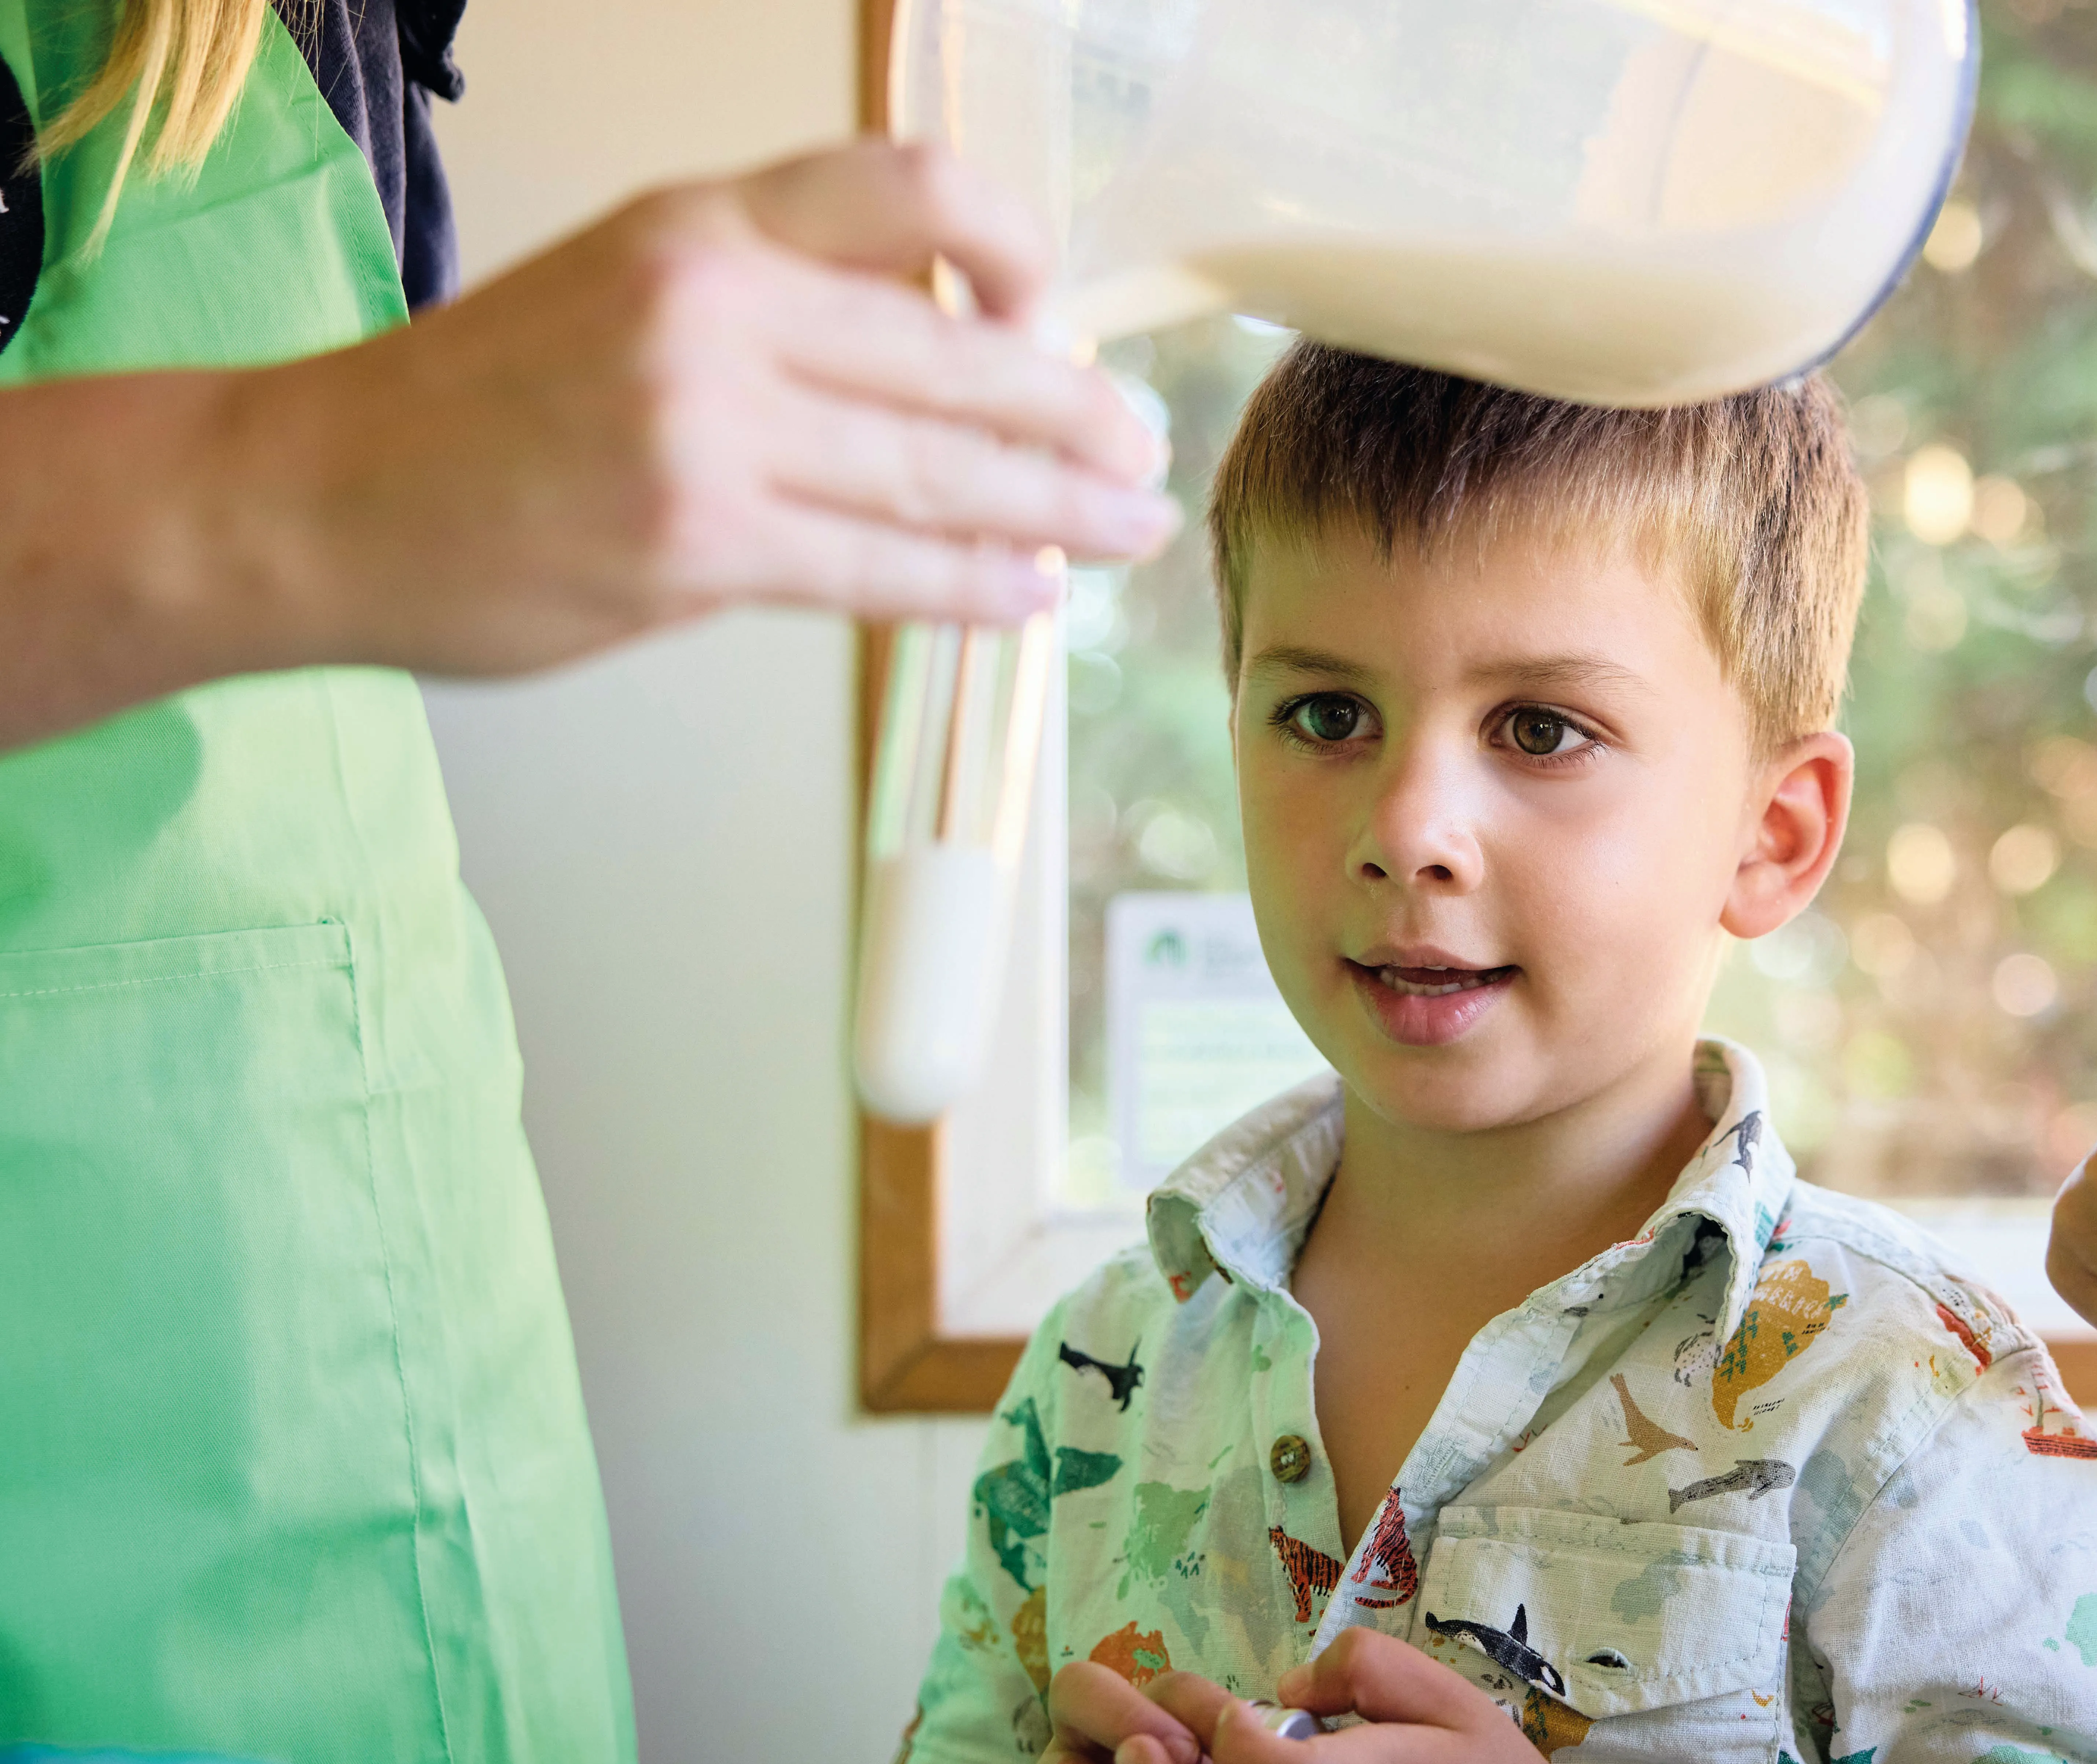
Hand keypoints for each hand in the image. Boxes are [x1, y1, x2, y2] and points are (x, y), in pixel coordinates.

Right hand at [241, 138, 1177, 676]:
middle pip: (953, 353)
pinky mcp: (694, 549)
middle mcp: (713, 311)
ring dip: (1055, 511)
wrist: (313, 494)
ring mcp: (703, 434)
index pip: (908, 191)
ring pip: (935, 472)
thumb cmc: (480, 399)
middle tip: (1140, 449)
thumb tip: (935, 354)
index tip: (1047, 314)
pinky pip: (878, 570)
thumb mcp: (624, 281)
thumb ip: (773, 302)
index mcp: (701, 225)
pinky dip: (973, 586)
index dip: (1009, 247)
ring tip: (1127, 529)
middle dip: (1070, 414)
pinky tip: (1034, 596)